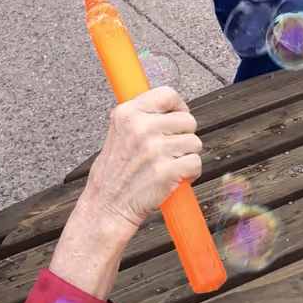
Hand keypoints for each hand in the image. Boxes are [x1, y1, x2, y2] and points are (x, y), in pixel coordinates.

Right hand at [50, 88, 201, 297]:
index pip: (169, 94)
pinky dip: (190, 174)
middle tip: (168, 152)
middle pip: (188, 121)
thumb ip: (143, 116)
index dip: (179, 107)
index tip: (176, 120)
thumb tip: (173, 105)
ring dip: (187, 157)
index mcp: (128, 113)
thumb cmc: (115, 173)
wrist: (106, 207)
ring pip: (195, 143)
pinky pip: (196, 164)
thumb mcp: (119, 132)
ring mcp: (155, 149)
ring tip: (167, 166)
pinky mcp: (168, 170)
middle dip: (183, 137)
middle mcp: (141, 127)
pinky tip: (174, 179)